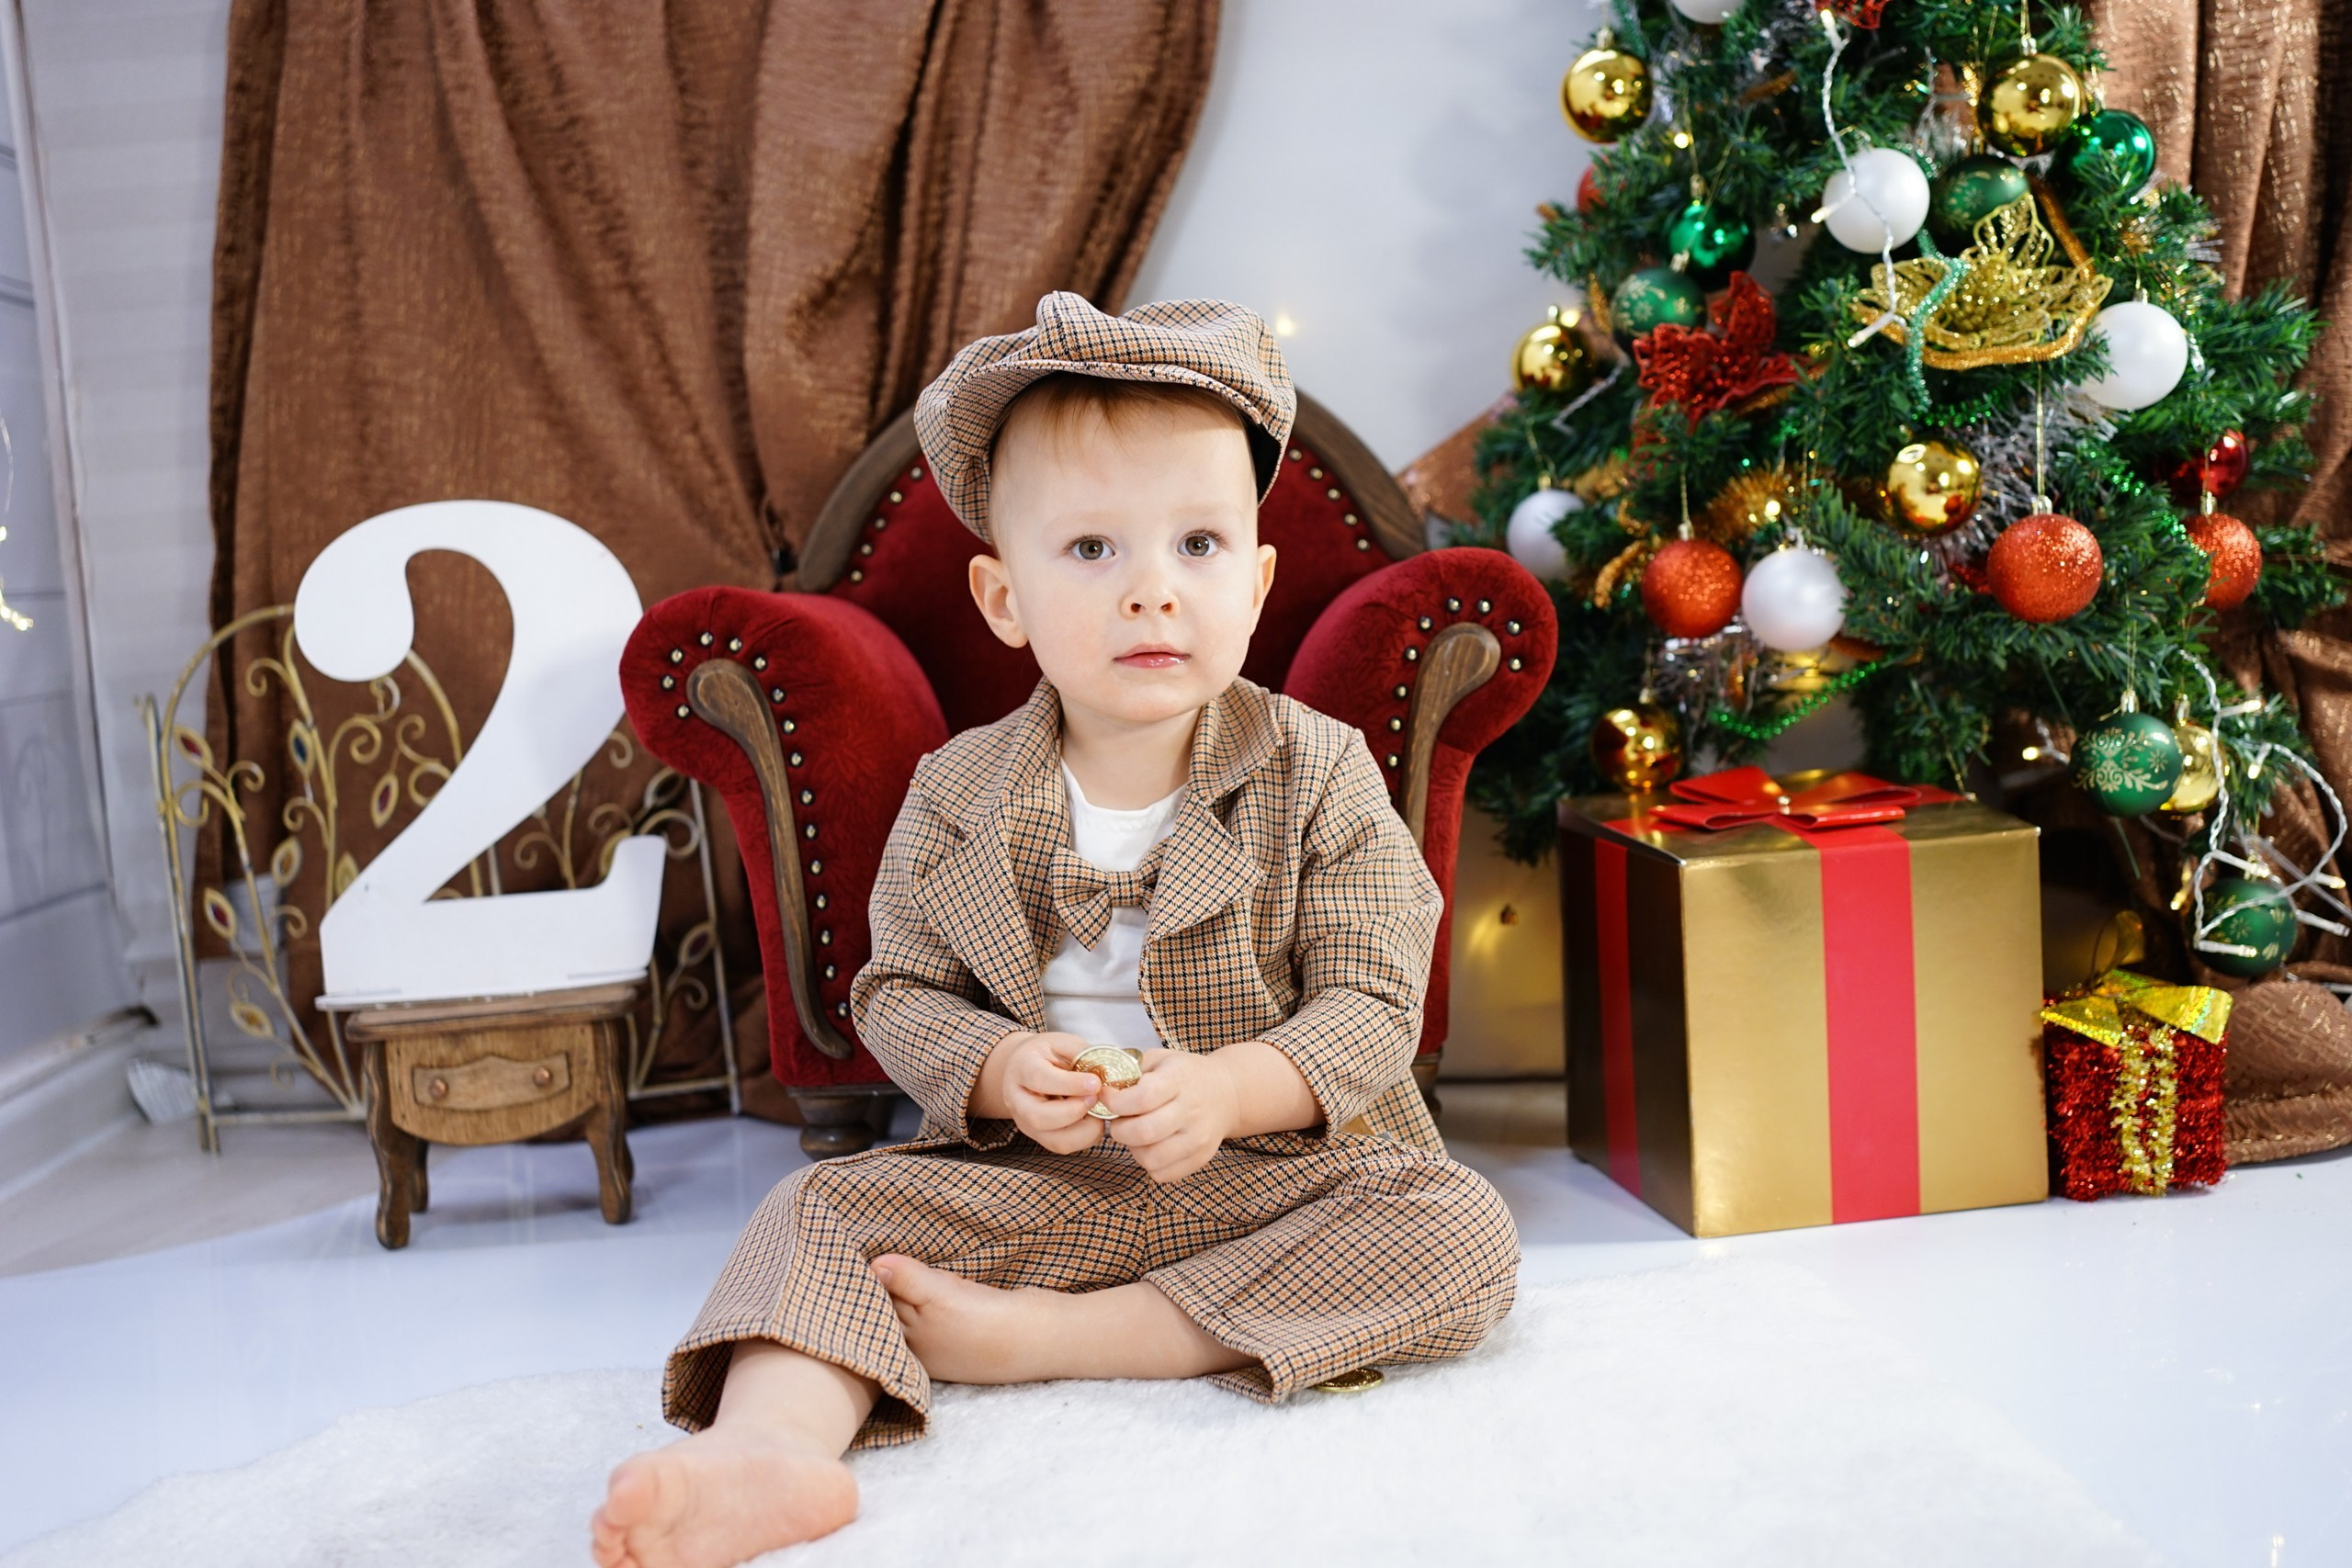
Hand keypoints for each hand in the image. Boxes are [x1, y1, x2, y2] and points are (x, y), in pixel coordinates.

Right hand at [978, 1030, 1109, 1153]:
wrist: (1024, 1068)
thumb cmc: (1047, 1054)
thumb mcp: (1062, 1042)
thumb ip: (1081, 1054)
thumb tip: (1106, 1075)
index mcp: (1021, 1067)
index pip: (1040, 1079)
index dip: (1069, 1084)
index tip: (1095, 1083)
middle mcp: (1017, 1099)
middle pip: (1039, 1117)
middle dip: (1074, 1112)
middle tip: (1096, 1099)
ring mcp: (1026, 1122)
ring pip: (1053, 1140)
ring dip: (1084, 1131)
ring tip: (1099, 1112)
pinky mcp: (1039, 1137)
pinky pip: (1063, 1146)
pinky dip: (1085, 1137)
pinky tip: (1094, 1120)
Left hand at [1097, 1048, 1240, 1183]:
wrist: (1228, 1093)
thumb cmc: (1185, 1074)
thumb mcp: (1160, 1058)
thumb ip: (1130, 1069)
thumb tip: (1100, 1084)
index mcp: (1179, 1080)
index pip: (1141, 1098)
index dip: (1115, 1101)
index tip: (1107, 1097)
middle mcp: (1191, 1110)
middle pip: (1143, 1132)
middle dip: (1119, 1129)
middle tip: (1118, 1121)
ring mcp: (1198, 1138)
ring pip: (1151, 1159)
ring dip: (1133, 1149)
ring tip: (1136, 1135)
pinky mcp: (1200, 1158)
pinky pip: (1162, 1174)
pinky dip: (1149, 1164)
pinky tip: (1151, 1146)